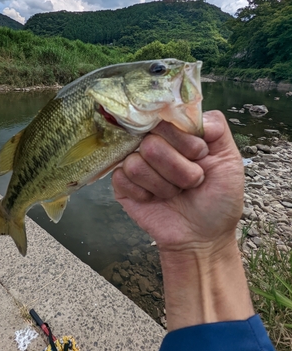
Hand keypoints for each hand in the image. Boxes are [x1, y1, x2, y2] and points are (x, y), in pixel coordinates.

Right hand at [113, 111, 252, 328]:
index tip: (200, 157)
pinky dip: (145, 193)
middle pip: (152, 142)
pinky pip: (122, 178)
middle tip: (190, 182)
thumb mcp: (230, 159)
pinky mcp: (121, 184)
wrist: (203, 237)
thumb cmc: (218, 198)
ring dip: (164, 185)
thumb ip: (216, 127)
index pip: (167, 119)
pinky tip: (155, 200)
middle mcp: (153, 142)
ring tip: (175, 193)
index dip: (185, 142)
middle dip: (178, 169)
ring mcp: (135, 161)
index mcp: (176, 133)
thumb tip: (191, 113)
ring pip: (138, 162)